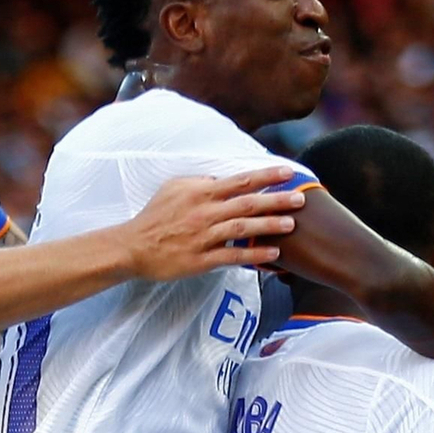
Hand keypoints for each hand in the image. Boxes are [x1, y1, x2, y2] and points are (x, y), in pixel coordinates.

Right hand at [126, 168, 304, 280]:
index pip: (240, 180)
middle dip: (276, 200)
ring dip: (269, 226)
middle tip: (300, 199)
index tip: (288, 172)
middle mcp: (205, 212)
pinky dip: (253, 255)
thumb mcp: (173, 188)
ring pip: (243, 229)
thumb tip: (220, 178)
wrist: (133, 247)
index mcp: (201, 192)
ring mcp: (204, 237)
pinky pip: (232, 257)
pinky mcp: (201, 260)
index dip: (266, 176)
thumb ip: (199, 182)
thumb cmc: (154, 217)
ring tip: (292, 225)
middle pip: (247, 203)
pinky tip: (273, 254)